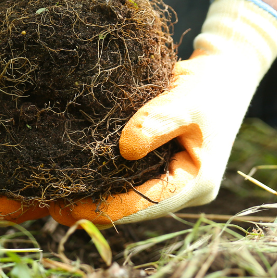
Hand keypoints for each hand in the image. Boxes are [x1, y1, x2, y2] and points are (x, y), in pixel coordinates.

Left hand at [49, 0, 276, 225]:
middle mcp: (185, 187)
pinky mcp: (163, 163)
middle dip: (97, 206)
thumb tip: (124, 149)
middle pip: (136, 206)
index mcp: (198, 182)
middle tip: (52, 204)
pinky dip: (106, 177)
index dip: (109, 208)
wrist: (224, 70)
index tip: (71, 206)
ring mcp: (174, 177)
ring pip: (132, 194)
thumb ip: (159, 121)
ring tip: (55, 195)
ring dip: (99, 194)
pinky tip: (76, 174)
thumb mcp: (188, 100)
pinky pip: (132, 177)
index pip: (148, 204)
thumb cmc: (210, 85)